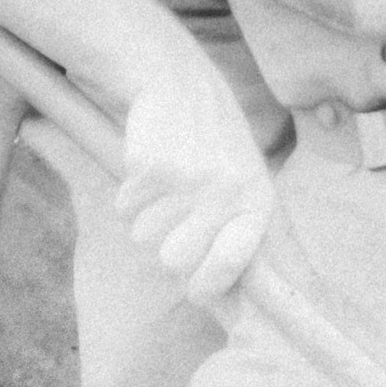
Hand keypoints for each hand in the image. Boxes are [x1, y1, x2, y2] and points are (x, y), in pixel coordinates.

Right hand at [116, 64, 274, 301]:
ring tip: (165, 188)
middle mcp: (225, 194)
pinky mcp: (150, 167)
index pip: (227, 270)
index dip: (205, 284)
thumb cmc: (217, 146)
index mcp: (257, 202)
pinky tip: (148, 172)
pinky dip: (128, 198)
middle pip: (175, 264)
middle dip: (167, 250)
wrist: (180, 83)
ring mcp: (187, 180)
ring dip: (145, 221)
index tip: (196, 282)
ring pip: (145, 240)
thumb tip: (260, 304)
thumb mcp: (250, 184)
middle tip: (174, 221)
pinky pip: (125, 211)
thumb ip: (253, 240)